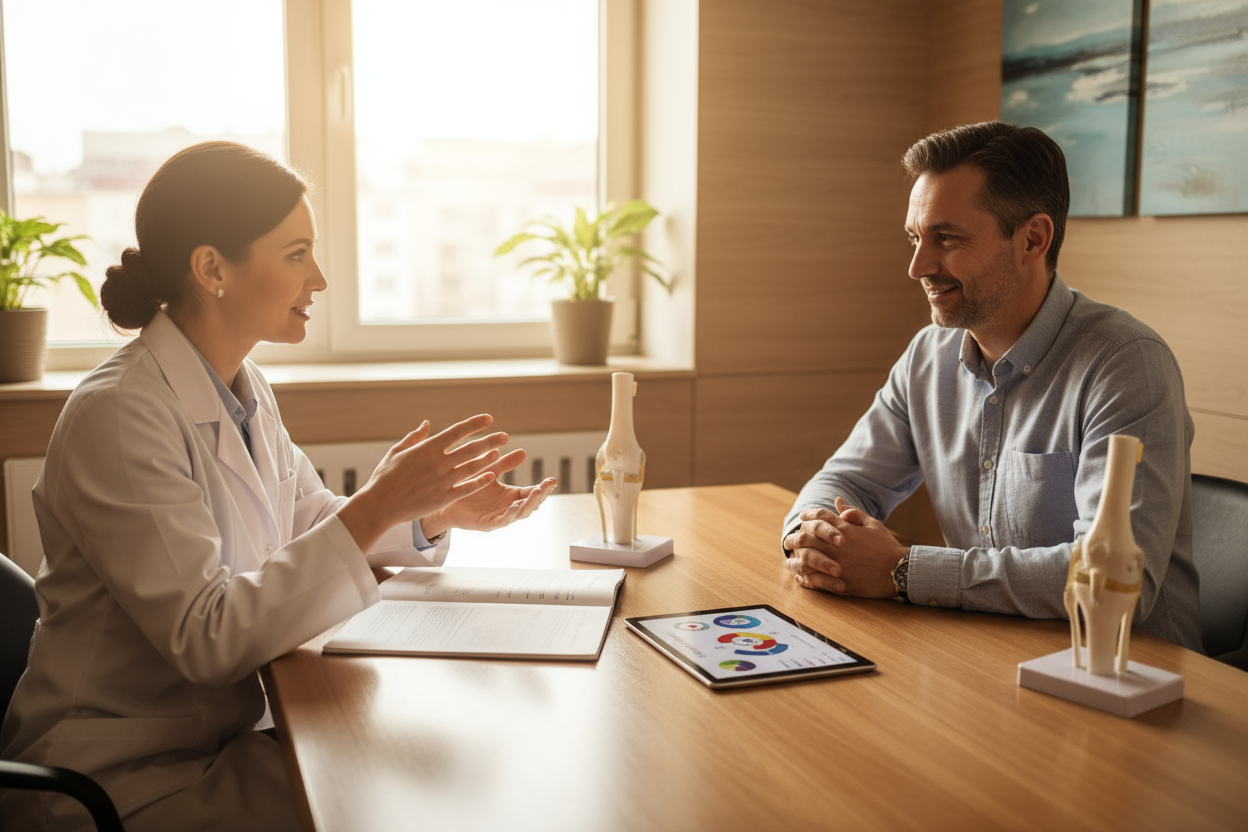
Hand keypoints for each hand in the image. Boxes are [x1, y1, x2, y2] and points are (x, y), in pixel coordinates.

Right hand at [336, 414, 506, 550]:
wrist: (379, 505)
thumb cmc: (385, 477)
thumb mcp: (397, 451)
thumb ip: (414, 436)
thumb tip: (427, 423)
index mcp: (427, 448)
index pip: (457, 431)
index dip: (474, 424)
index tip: (488, 419)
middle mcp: (438, 463)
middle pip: (470, 448)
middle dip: (490, 440)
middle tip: (505, 436)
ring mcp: (442, 481)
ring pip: (472, 467)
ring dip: (488, 459)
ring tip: (500, 453)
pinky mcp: (443, 498)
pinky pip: (466, 488)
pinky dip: (480, 481)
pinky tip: (492, 476)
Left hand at [424, 447, 558, 533]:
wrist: (445, 501)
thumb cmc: (467, 487)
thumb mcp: (488, 472)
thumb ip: (504, 464)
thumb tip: (522, 451)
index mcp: (510, 496)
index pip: (531, 492)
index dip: (543, 488)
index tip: (553, 480)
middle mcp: (507, 507)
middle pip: (530, 504)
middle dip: (540, 496)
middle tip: (547, 486)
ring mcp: (498, 517)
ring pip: (519, 514)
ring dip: (529, 504)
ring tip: (536, 493)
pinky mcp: (486, 524)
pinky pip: (501, 521)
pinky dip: (509, 515)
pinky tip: (514, 507)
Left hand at [783, 497, 906, 597]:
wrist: (899, 571)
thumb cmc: (886, 547)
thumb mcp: (872, 524)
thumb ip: (853, 512)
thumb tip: (838, 501)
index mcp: (844, 530)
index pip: (818, 516)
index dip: (808, 515)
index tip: (802, 517)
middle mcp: (837, 546)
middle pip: (805, 537)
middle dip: (795, 537)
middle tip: (790, 540)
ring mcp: (836, 564)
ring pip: (805, 559)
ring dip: (795, 559)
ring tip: (791, 560)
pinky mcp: (839, 582)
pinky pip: (814, 580)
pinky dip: (805, 578)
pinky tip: (801, 577)